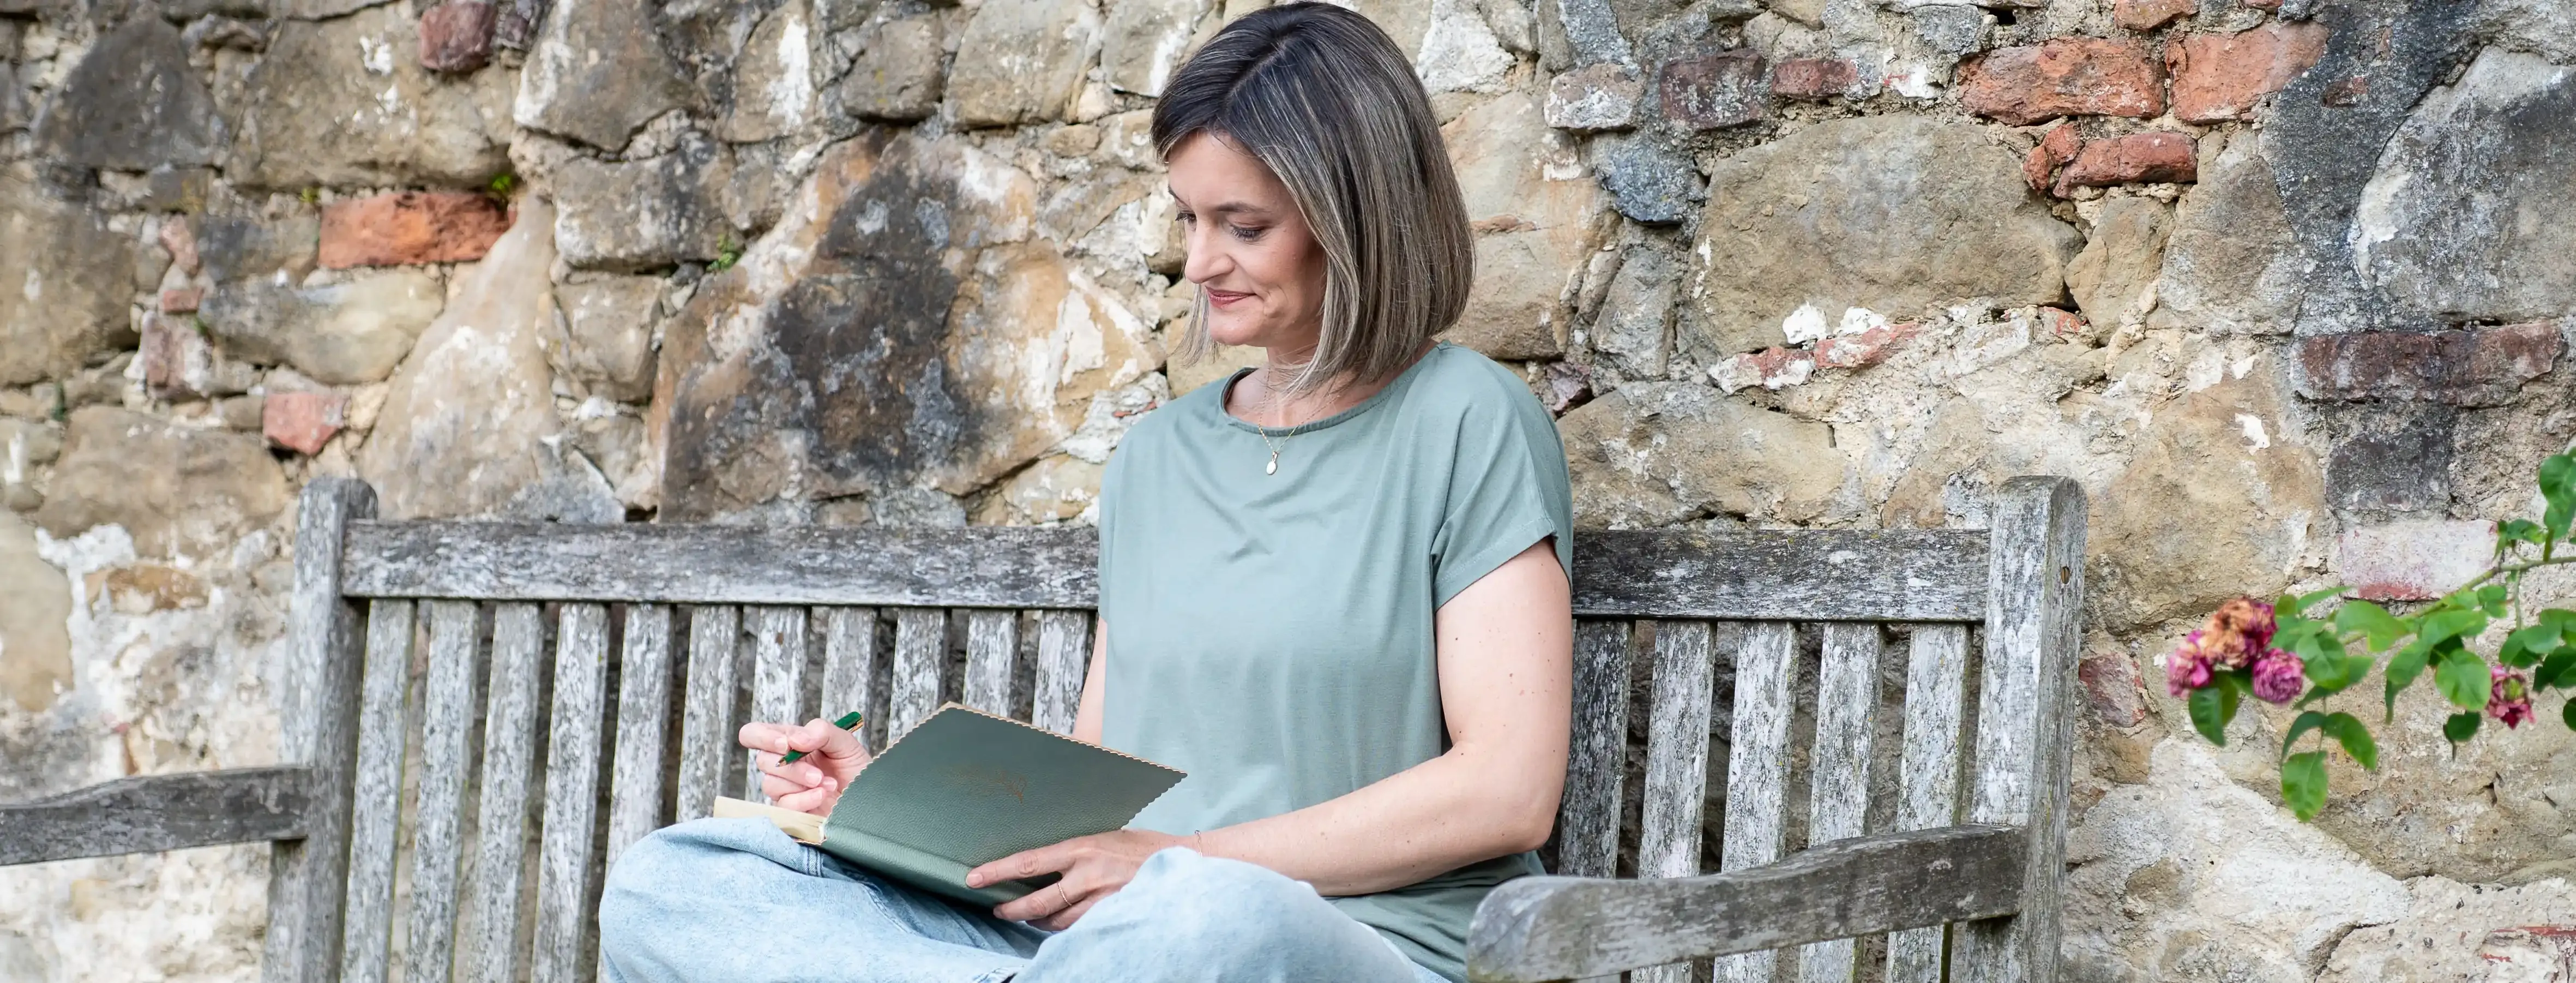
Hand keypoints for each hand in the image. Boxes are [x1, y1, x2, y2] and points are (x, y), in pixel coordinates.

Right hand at [740, 718, 872, 814]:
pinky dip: (804, 799)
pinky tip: (822, 795)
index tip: (786, 744)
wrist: (871, 798)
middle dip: (792, 767)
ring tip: (828, 784)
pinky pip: (784, 805)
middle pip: (762, 761)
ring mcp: (785, 789)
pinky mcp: (791, 811)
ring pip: (771, 784)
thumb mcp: (844, 742)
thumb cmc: (855, 768)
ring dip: (801, 783)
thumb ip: (820, 731)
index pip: (754, 734)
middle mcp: (783, 765)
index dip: (762, 737)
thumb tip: (794, 739)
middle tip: (818, 773)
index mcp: (790, 742)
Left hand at [968, 829, 1195, 929]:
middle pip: (1038, 901)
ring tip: (1028, 916)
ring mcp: (1102, 900)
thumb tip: (1044, 859)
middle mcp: (1089, 875)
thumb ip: (1075, 850)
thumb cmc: (1142, 845)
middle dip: (1013, 909)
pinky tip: (1061, 924)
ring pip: (1058, 921)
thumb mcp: (1104, 835)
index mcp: (1082, 848)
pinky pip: (1080, 929)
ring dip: (1039, 921)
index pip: (1029, 862)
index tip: (974, 878)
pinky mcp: (1114, 915)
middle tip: (998, 910)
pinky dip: (1066, 928)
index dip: (998, 872)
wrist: (1182, 861)